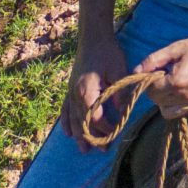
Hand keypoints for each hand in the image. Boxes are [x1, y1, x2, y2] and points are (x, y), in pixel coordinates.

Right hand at [63, 24, 127, 148]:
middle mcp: (75, 95)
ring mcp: (70, 93)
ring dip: (78, 135)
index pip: (96, 117)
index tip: (115, 134)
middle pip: (82, 123)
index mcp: (88, 92)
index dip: (105, 128)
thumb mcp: (119, 69)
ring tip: (84, 149)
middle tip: (102, 150)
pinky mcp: (70, 89)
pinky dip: (65, 122)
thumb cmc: (108, 52)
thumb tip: (122, 110)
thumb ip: (120, 91)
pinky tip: (67, 132)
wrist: (93, 37)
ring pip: (72, 119)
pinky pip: (65, 110)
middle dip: (92, 138)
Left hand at [135, 29, 187, 119]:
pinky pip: (181, 112)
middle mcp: (186, 96)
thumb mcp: (176, 49)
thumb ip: (154, 60)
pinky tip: (184, 90)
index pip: (151, 90)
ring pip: (167, 111)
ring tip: (173, 86)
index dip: (150, 80)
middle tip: (164, 76)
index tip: (157, 71)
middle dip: (157, 90)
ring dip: (165, 100)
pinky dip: (177, 104)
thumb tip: (136, 71)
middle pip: (158, 101)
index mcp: (178, 81)